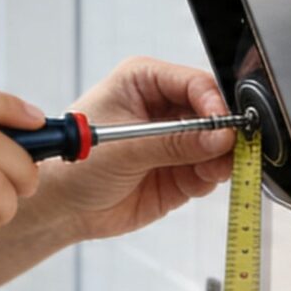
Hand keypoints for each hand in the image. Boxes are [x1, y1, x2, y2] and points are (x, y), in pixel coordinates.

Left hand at [37, 55, 239, 240]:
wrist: (62, 209)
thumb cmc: (74, 166)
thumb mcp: (123, 149)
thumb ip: (173, 143)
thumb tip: (218, 137)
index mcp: (143, 82)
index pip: (194, 83)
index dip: (213, 103)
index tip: (223, 125)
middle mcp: (163, 107)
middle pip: (213, 112)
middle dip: (223, 134)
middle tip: (228, 151)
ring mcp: (174, 140)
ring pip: (218, 143)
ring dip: (221, 158)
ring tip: (209, 171)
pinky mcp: (181, 170)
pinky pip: (211, 170)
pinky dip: (210, 177)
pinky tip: (195, 181)